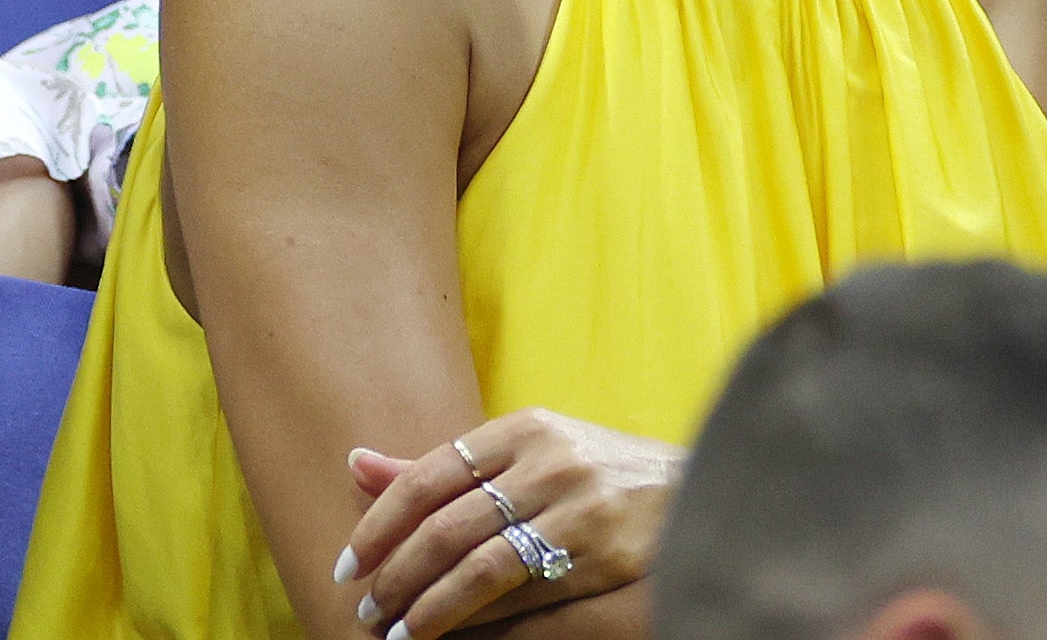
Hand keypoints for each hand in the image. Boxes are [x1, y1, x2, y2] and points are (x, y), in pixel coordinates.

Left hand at [337, 409, 682, 637]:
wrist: (697, 493)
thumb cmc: (596, 475)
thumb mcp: (527, 454)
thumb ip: (443, 467)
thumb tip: (355, 464)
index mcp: (526, 427)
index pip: (431, 474)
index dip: (380, 523)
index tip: (348, 566)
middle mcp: (551, 461)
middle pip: (449, 526)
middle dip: (397, 576)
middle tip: (366, 612)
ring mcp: (580, 507)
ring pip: (481, 568)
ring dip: (429, 609)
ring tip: (399, 635)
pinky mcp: (604, 554)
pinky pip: (524, 596)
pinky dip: (478, 623)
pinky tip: (453, 637)